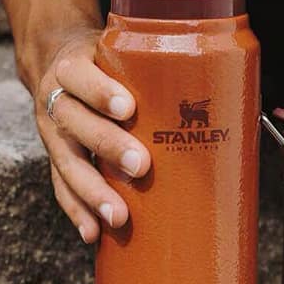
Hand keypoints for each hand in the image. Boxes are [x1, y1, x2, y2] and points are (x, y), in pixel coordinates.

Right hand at [32, 28, 151, 242]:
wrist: (58, 64)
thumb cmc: (106, 62)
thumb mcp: (119, 51)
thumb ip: (157, 65)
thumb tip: (230, 92)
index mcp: (71, 66)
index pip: (80, 76)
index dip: (100, 92)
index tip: (128, 107)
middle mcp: (56, 99)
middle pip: (76, 123)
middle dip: (108, 145)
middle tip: (141, 165)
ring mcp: (53, 133)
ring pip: (67, 164)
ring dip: (93, 192)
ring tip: (119, 217)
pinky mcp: (55, 159)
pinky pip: (61, 188)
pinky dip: (77, 211)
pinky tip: (93, 233)